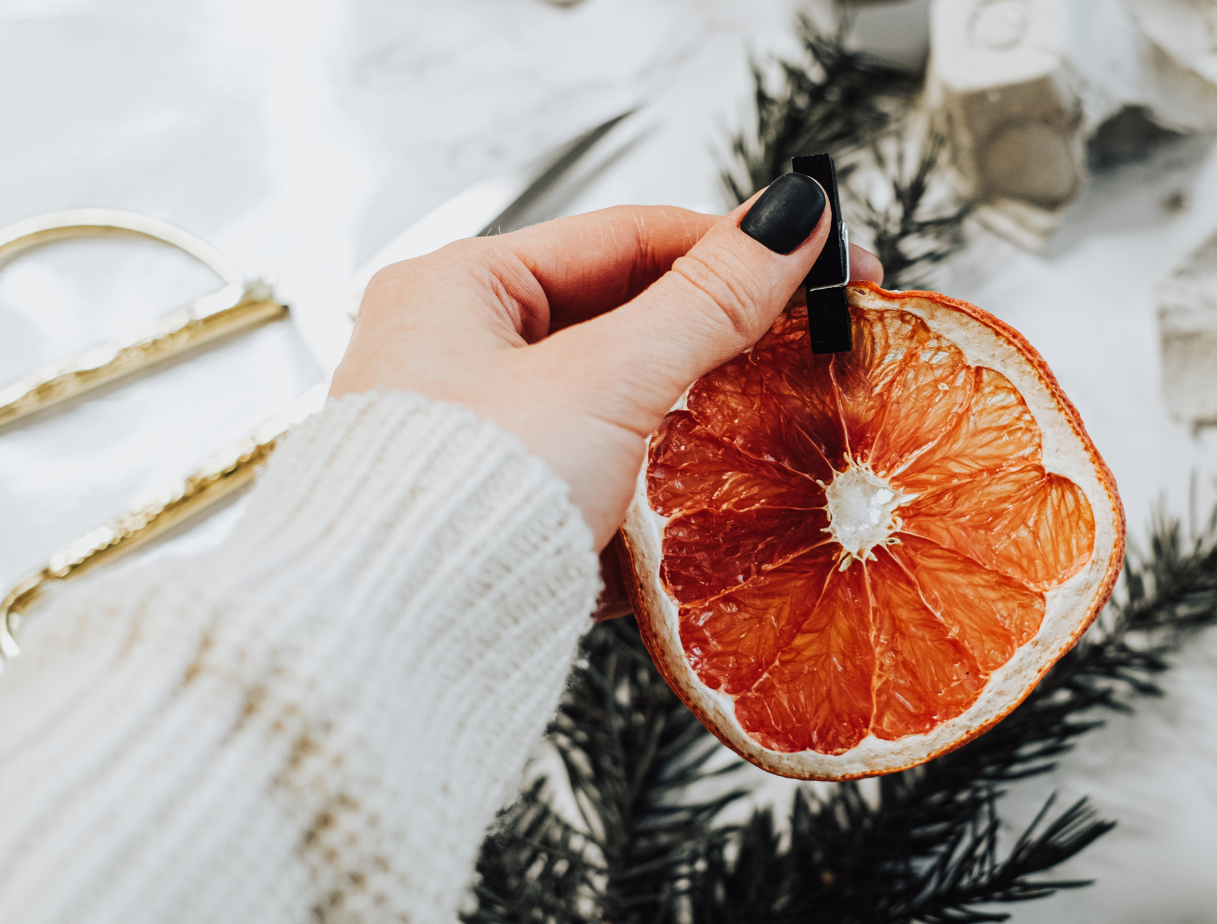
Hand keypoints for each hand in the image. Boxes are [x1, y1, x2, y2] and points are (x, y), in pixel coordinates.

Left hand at [330, 177, 883, 610]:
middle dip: (722, 336)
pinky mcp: (506, 516)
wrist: (389, 653)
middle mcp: (458, 356)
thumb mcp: (603, 382)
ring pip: (621, 403)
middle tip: (814, 341)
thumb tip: (790, 220)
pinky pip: (605, 476)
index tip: (821, 258)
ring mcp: (483, 442)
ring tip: (780, 419)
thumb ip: (705, 302)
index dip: (735, 245)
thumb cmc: (458, 500)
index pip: (628, 237)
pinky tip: (718, 496)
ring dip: (698, 414)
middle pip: (626, 319)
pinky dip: (662, 483)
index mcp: (458, 290)